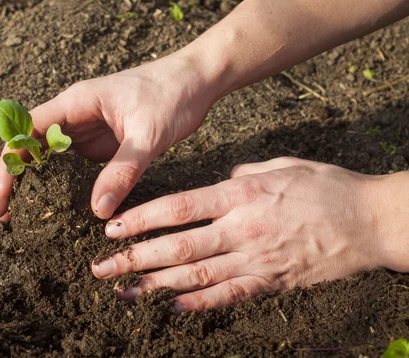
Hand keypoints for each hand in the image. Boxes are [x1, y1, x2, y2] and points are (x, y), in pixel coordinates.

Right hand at [0, 45, 225, 220]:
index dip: (9, 164)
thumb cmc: (173, 94)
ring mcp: (89, 129)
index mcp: (77, 102)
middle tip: (5, 216)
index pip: (27, 132)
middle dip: (15, 179)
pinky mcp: (104, 141)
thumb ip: (123, 170)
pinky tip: (62, 207)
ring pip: (52, 158)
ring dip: (37, 184)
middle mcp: (75, 115)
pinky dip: (65, 184)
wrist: (198, 80)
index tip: (1, 198)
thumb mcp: (149, 135)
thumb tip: (98, 210)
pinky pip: (77, 165)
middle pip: (32, 146)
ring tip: (25, 217)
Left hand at [91, 157, 400, 311]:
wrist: (371, 220)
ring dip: (155, 285)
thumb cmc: (326, 186)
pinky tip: (172, 307)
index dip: (142, 219)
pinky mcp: (272, 281)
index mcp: (240, 195)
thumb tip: (224, 179)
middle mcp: (241, 228)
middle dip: (134, 258)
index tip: (112, 228)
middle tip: (101, 268)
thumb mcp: (282, 165)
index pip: (179, 207)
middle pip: (178, 247)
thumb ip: (245, 174)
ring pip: (196, 276)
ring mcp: (256, 258)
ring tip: (123, 292)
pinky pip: (230, 295)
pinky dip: (199, 303)